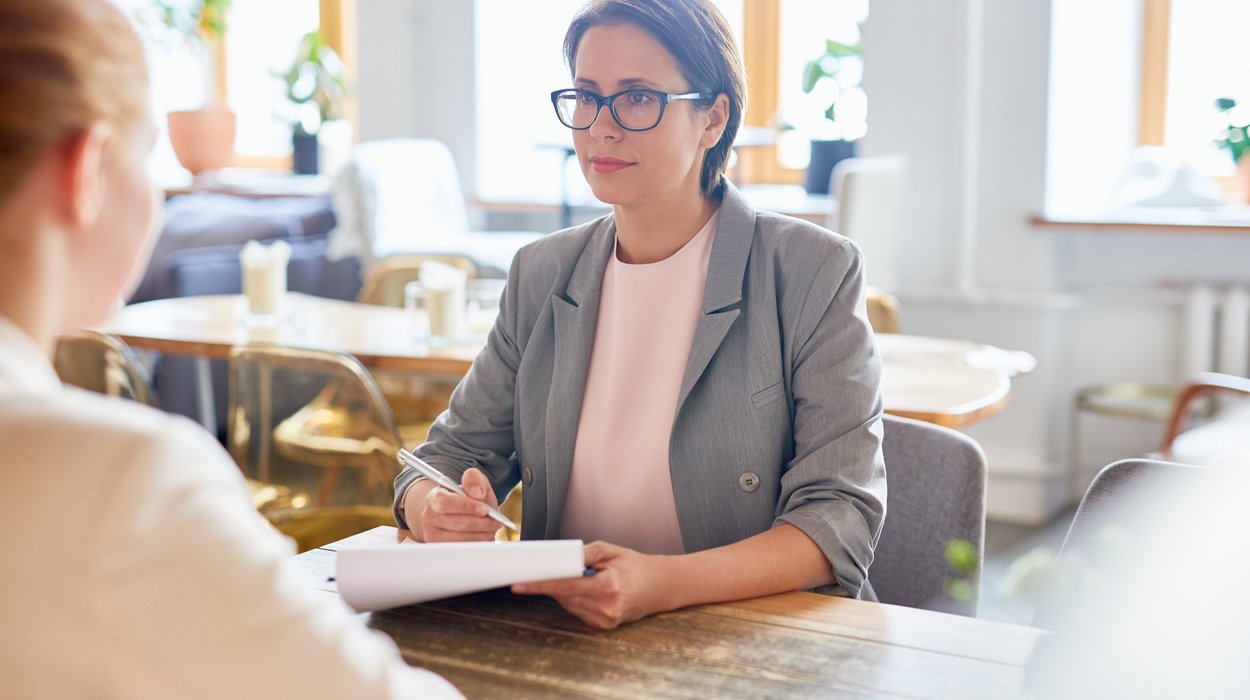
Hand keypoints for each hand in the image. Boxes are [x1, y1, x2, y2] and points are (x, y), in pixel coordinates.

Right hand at [417, 467, 499, 542]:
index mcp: (434, 497)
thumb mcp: (472, 483)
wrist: (459, 514)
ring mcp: (433, 535)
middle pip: (458, 523)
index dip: (466, 506)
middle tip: (495, 521)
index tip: (484, 509)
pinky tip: (483, 536)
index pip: (444, 502)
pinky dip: (478, 543)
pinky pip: (463, 550)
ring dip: (483, 534)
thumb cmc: (467, 499)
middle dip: (483, 523)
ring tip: (491, 528)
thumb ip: (474, 479)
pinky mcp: (441, 549)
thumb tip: (477, 493)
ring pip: (463, 539)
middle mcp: (429, 517)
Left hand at [511, 541, 674, 629]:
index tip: (519, 584)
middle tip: (541, 570)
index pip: (565, 586)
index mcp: (608, 587)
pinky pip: (577, 611)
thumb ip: (584, 553)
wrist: (660, 586)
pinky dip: (574, 598)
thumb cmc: (637, 567)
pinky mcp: (603, 626)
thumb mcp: (612, 551)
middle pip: (563, 596)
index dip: (539, 584)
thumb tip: (559, 557)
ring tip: (578, 576)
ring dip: (563, 590)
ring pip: (568, 604)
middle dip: (550, 583)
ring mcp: (605, 620)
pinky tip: (585, 588)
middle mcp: (606, 608)